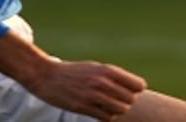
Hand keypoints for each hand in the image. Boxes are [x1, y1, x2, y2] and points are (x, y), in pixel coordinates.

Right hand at [24, 58, 146, 121]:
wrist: (47, 76)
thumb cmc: (74, 72)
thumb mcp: (96, 68)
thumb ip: (113, 77)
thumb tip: (135, 88)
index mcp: (108, 70)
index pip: (138, 85)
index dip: (135, 90)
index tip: (128, 91)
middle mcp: (103, 82)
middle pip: (130, 100)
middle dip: (125, 102)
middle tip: (115, 100)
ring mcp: (93, 95)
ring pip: (121, 110)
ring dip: (116, 110)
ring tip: (107, 106)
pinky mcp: (83, 108)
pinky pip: (107, 118)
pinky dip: (106, 116)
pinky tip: (99, 111)